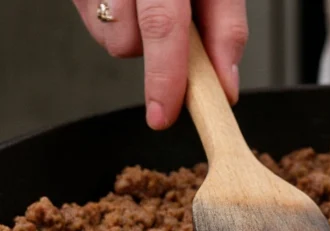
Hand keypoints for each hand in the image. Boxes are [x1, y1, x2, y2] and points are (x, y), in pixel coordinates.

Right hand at [71, 0, 248, 129]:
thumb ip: (227, 31)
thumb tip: (224, 86)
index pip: (162, 25)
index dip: (164, 76)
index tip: (163, 114)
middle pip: (127, 40)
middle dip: (155, 61)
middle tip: (176, 49)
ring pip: (109, 39)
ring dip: (135, 39)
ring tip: (151, 8)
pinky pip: (95, 24)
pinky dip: (117, 23)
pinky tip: (131, 2)